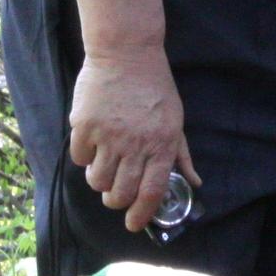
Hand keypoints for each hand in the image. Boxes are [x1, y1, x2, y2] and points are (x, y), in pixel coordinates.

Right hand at [69, 45, 195, 231]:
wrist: (126, 52)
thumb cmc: (154, 87)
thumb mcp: (175, 121)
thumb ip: (181, 155)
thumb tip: (194, 183)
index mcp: (161, 145)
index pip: (150, 194)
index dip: (140, 215)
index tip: (132, 223)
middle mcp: (135, 145)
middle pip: (120, 194)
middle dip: (116, 201)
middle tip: (115, 194)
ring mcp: (108, 136)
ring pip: (97, 181)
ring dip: (99, 181)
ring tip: (103, 166)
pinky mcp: (84, 125)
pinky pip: (80, 158)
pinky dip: (85, 157)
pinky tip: (92, 143)